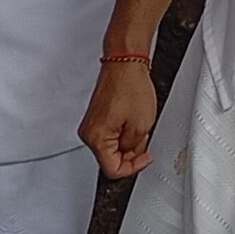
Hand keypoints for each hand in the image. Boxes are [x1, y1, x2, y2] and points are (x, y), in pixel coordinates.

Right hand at [80, 52, 159, 178]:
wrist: (125, 63)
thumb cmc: (130, 85)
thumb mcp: (142, 125)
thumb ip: (134, 148)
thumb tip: (129, 153)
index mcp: (96, 139)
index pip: (113, 170)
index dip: (133, 167)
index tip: (145, 158)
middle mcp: (88, 134)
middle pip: (110, 159)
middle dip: (130, 154)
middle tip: (144, 139)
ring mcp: (91, 125)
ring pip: (111, 148)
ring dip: (127, 142)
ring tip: (139, 125)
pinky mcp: (96, 118)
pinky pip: (109, 135)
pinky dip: (122, 133)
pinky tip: (132, 121)